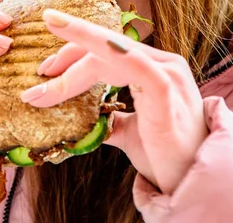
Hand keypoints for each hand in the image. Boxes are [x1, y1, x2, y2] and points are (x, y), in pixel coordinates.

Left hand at [20, 9, 207, 194]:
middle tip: (40, 69)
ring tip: (45, 72)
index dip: (76, 54)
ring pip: (112, 51)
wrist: (193, 186)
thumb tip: (86, 120)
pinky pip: (131, 64)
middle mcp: (161, 63)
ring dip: (74, 56)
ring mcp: (166, 72)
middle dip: (69, 52)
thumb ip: (111, 119)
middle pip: (107, 46)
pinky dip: (102, 55)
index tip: (47, 70)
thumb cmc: (166, 158)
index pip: (109, 51)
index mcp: (154, 68)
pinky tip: (74, 66)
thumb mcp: (131, 133)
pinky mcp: (166, 87)